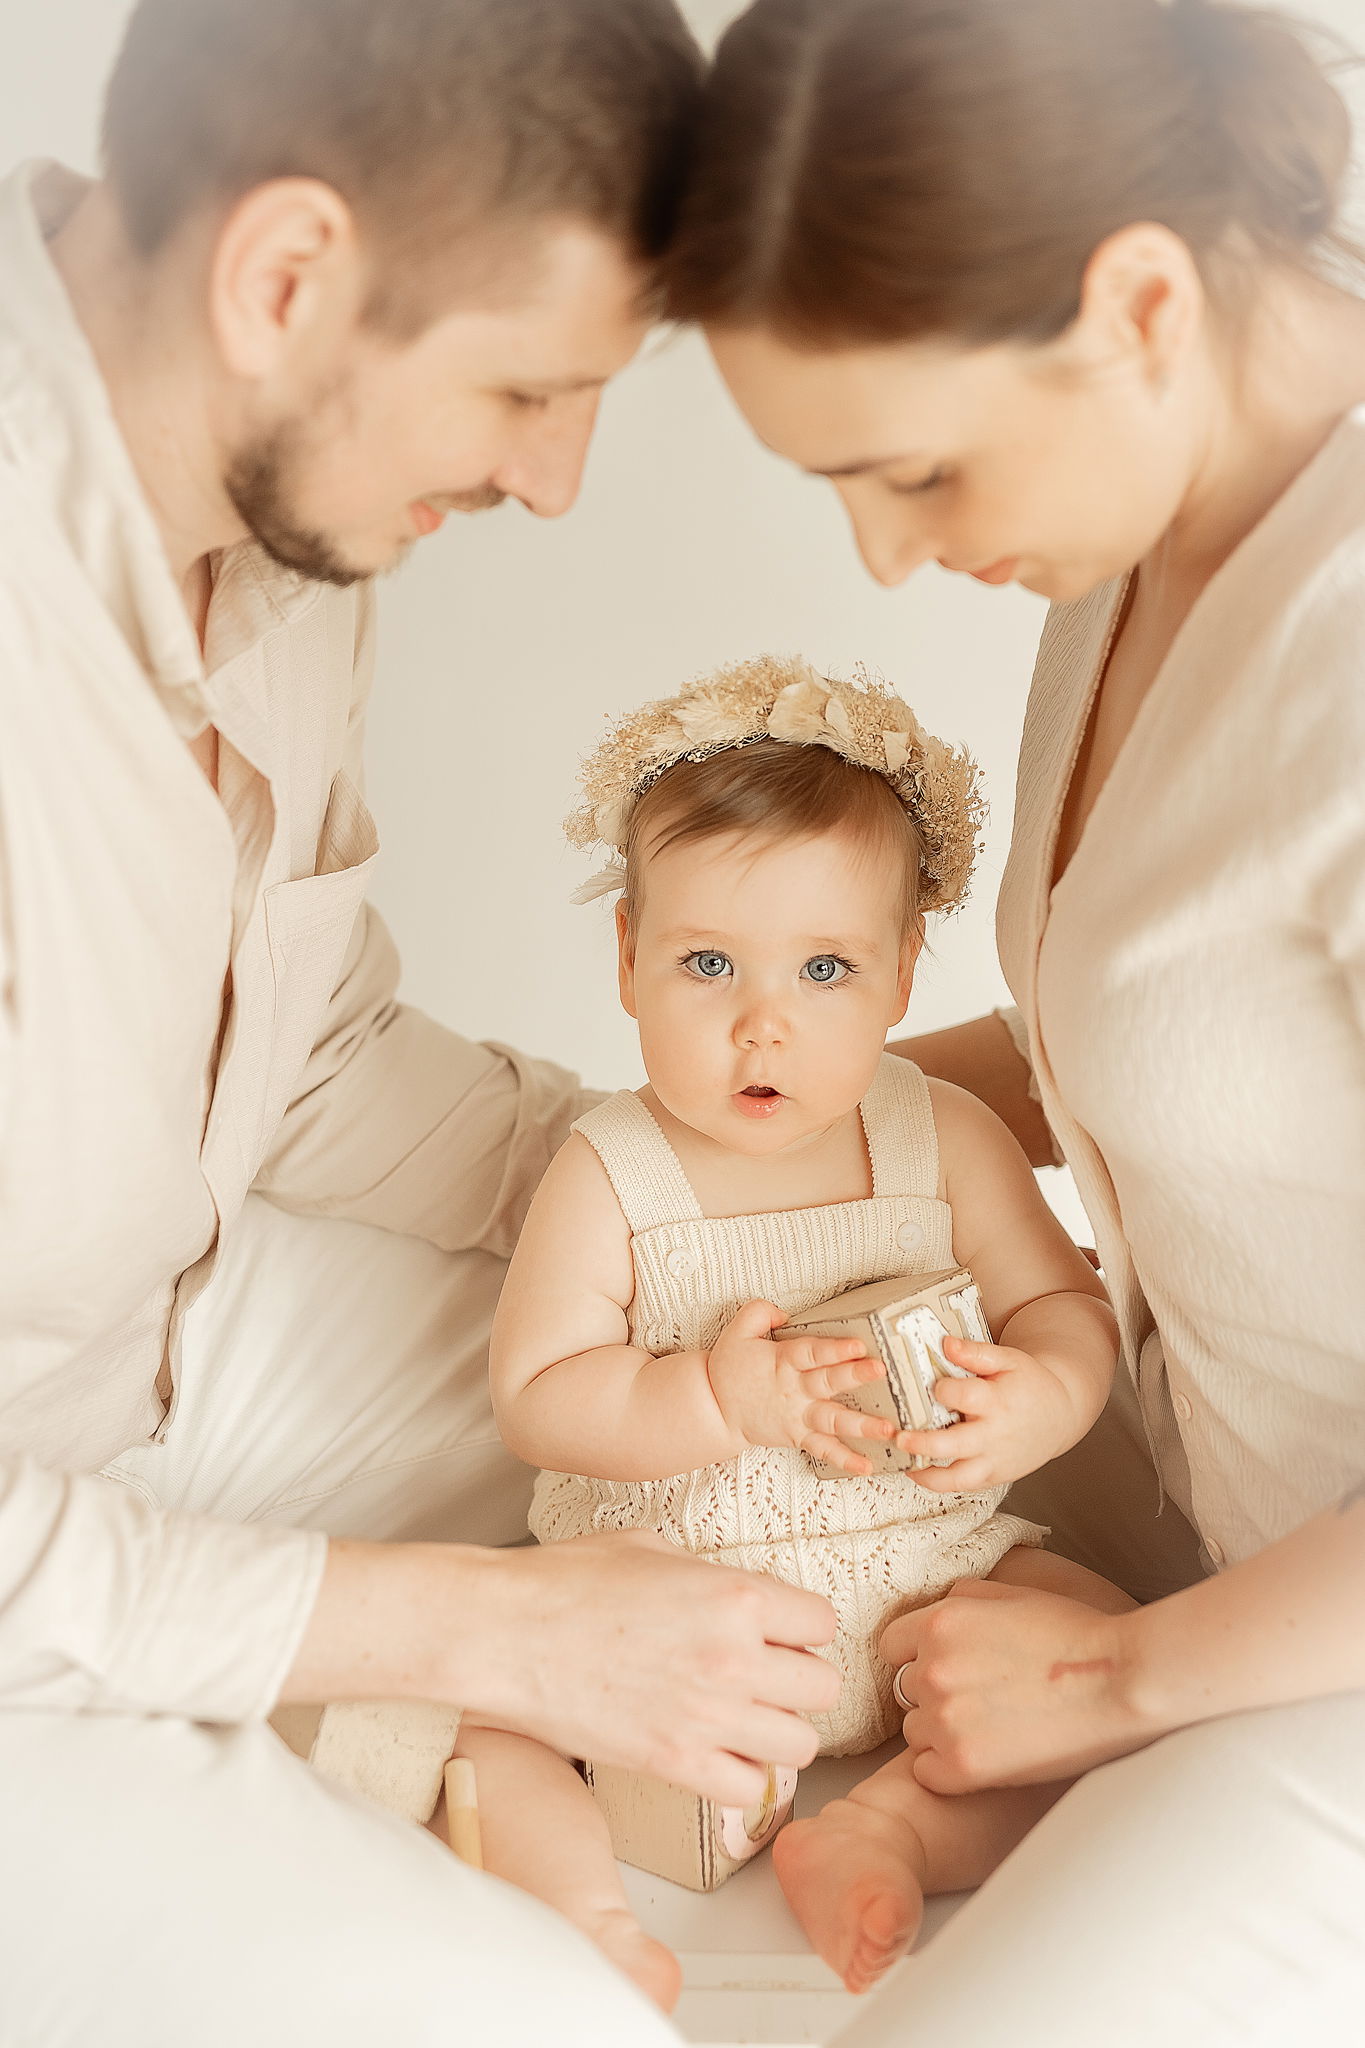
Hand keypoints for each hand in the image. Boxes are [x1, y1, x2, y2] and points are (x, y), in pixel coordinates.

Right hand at [453, 1531, 840, 1804]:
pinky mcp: (674, 1765)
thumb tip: (727, 1593)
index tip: (779, 1631)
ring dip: (779, 1731)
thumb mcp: (650, 1547)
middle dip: (798, 1680)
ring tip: (747, 1719)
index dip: (800, 1626)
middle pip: (823, 1687)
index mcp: (734, 1595)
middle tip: (765, 1677)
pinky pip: (750, 1789)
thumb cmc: (565, 1581)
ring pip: (801, 1743)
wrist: (504, 1633)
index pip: (821, 1622)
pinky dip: (741, 1775)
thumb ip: (706, 1574)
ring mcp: (707, 1717)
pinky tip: (715, 1753)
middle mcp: (734, 1657)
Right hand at [707, 1298, 894, 1473]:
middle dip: (855, 1376)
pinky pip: (823, 1450)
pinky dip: (845, 1460)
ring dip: (862, 1425)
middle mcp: (793, 1390)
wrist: (714, 1409)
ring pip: (833, 1421)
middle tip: (880, 1371)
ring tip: (887, 1429)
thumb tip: (785, 1312)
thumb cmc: (729, 1370)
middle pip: (827, 1382)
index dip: (834, 1349)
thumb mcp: (737, 1330)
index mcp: (782, 1361)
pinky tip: (867, 1466)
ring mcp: (798, 1416)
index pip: (811, 1352)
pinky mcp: (798, 1437)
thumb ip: (760, 1312)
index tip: (858, 1345)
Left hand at [881, 1578, 1152, 1789]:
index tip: (949, 1669)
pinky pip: (926, 1772)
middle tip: (981, 1701)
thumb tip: (939, 1607)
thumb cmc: (1077, 1634)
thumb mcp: (1014, 1595)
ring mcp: (946, 1720)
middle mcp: (933, 1669)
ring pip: (916, 1732)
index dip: (918, 1656)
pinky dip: (949, 1771)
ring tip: (991, 1729)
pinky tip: (987, 1757)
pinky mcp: (963, 1766)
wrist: (1123, 1682)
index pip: (892, 1644)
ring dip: (942, 1733)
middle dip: (935, 1695)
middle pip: (906, 1690)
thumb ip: (964, 1599)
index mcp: (941, 1623)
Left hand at [894, 1335, 1086, 1488]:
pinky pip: (963, 1486)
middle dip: (923, 1443)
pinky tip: (919, 1471)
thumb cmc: (1030, 1385)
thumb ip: (976, 1353)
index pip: (963, 1396)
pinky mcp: (994, 1475)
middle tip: (900, 1436)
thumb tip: (946, 1344)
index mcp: (997, 1401)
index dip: (942, 1389)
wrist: (1060, 1414)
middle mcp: (995, 1434)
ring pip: (958, 1477)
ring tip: (905, 1463)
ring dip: (928, 1474)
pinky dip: (939, 1483)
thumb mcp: (1008, 1360)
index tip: (932, 1385)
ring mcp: (995, 1459)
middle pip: (954, 1444)